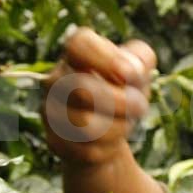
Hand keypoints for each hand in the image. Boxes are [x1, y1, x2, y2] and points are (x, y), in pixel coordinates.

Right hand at [42, 28, 155, 165]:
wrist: (104, 135)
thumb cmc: (122, 93)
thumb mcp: (138, 71)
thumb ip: (141, 59)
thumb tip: (132, 71)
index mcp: (76, 55)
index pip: (78, 44)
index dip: (107, 58)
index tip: (130, 75)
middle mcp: (56, 80)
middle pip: (81, 88)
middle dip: (121, 101)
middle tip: (140, 105)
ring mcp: (52, 112)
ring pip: (85, 124)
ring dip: (119, 126)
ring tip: (127, 122)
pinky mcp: (56, 142)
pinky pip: (87, 148)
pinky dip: (110, 145)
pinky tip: (113, 139)